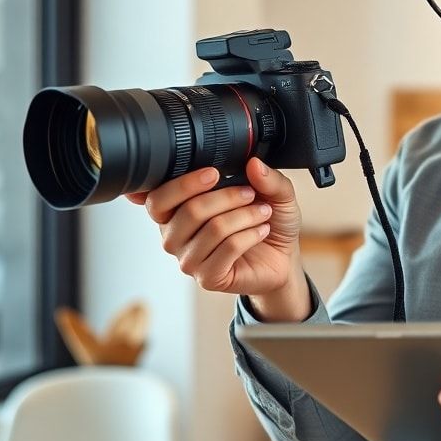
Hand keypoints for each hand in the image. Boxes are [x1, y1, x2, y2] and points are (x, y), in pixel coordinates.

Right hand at [126, 156, 303, 295]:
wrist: (282, 258)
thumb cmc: (267, 222)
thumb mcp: (274, 192)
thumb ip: (266, 176)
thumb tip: (254, 163)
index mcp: (175, 212)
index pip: (158, 199)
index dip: (184, 184)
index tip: (214, 173)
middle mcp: (175, 236)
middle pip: (191, 210)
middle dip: (228, 196)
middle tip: (251, 194)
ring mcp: (189, 260)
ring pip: (214, 228)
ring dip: (246, 216)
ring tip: (263, 213)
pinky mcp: (208, 277)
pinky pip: (229, 248)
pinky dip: (251, 235)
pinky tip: (261, 231)